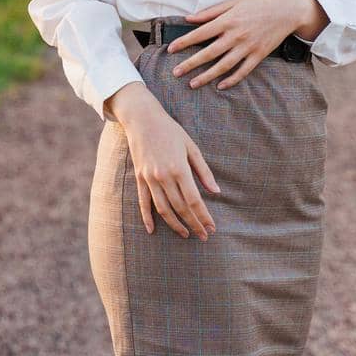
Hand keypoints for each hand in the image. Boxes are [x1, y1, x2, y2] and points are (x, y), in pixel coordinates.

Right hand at [118, 92, 220, 238]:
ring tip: (185, 235)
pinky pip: (143, 202)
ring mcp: (150, 178)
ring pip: (163, 209)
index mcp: (180, 168)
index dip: (203, 216)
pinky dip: (147, 218)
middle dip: (193, 224)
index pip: (194, 200)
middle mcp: (164, 176)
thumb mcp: (191, 147)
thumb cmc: (171, 131)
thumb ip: (203, 171)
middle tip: (203, 236)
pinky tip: (152, 230)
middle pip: (180, 208)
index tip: (211, 228)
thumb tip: (216, 191)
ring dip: (175, 225)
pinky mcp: (140, 178)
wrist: (142, 119)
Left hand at [165, 0, 306, 90]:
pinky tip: (220, 86)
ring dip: (207, 76)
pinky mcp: (259, 55)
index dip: (184, 42)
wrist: (286, 10)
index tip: (170, 50)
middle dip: (190, 64)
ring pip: (223, 66)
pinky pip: (243, 71)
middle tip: (176, 72)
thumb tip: (189, 18)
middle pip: (209, 53)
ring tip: (192, 84)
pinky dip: (231, 80)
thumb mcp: (234, 2)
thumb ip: (211, 11)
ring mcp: (247, 47)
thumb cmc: (258, 3)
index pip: (200, 33)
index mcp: (227, 21)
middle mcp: (236, 36)